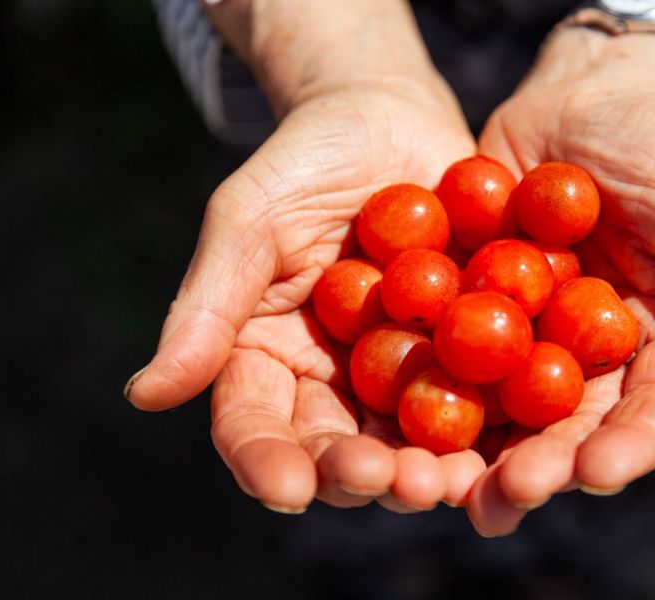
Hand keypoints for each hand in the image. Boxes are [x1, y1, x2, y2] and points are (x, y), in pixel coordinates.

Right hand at [126, 0, 482, 512]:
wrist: (389, 119)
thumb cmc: (303, 161)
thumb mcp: (247, 220)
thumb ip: (208, 306)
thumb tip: (144, 395)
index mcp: (269, 358)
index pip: (256, 424)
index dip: (267, 460)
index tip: (288, 487)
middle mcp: (333, 380)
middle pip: (337, 449)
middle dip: (359, 477)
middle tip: (388, 483)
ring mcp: (401, 372)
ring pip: (408, 441)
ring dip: (427, 471)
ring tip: (449, 482)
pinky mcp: (462, 353)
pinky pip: (476, 396)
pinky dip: (490, 426)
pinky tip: (509, 443)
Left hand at [466, 18, 654, 535]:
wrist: (579, 98)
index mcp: (652, 347)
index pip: (648, 415)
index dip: (628, 448)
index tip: (599, 473)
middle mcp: (586, 357)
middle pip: (566, 430)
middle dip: (541, 467)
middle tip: (508, 497)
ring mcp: (525, 338)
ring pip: (501, 410)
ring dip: (476, 452)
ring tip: (447, 486)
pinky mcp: (471, 310)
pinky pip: (449, 353)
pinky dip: (428, 384)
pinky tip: (399, 416)